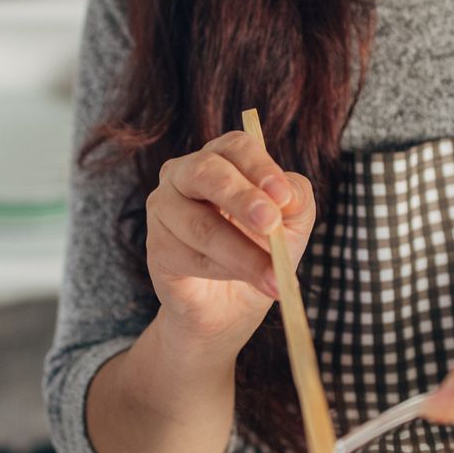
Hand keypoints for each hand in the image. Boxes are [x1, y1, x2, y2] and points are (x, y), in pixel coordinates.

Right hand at [144, 130, 315, 348]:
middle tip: (270, 223)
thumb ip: (295, 199)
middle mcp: (184, 174)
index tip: (283, 195)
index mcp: (221, 158)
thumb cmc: (261, 249)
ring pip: (201, 225)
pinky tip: (242, 282)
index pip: (235, 147)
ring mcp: (164, 208)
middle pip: (205, 172)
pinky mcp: (157, 247)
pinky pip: (188, 257)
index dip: (259, 167)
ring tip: (274, 277)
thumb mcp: (291, 222)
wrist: (232, 305)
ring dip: (242, 253)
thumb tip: (288, 194)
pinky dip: (222, 271)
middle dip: (241, 198)